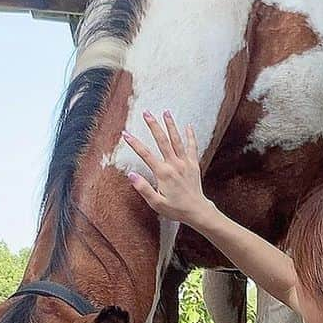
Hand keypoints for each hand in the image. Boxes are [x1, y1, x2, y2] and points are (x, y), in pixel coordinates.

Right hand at [122, 111, 212, 226]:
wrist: (197, 211)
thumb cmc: (176, 209)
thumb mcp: (156, 203)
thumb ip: (143, 188)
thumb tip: (131, 175)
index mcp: (163, 173)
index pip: (145, 154)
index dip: (134, 143)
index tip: (126, 134)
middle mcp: (174, 165)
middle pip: (162, 141)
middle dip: (153, 126)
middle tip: (146, 113)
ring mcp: (185, 163)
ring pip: (177, 140)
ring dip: (171, 125)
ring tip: (166, 112)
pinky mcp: (194, 164)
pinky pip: (192, 147)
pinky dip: (190, 136)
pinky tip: (188, 126)